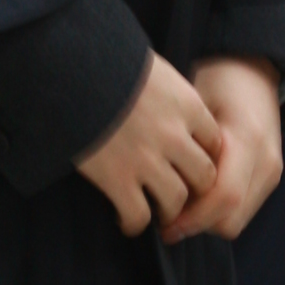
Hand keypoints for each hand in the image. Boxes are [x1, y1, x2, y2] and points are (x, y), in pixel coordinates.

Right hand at [77, 52, 221, 237]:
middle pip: (204, 176)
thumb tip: (164, 96)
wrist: (70, 68)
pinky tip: (126, 221)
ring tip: (158, 213)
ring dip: (169, 211)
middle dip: (194, 189)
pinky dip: (134, 223)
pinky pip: (138, 215)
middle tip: (182, 194)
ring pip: (176, 200)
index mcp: (187, 105)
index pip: (214, 142)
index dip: (204, 155)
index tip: (191, 163)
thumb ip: (166, 88)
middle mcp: (174, 135)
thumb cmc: (106, 61)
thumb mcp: (150, 66)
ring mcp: (147, 159)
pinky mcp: (117, 178)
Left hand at [162, 55, 283, 245]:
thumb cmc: (218, 83)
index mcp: (247, 138)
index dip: (192, 218)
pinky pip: (241, 212)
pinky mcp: (270, 179)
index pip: (224, 196)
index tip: (163, 224)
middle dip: (196, 224)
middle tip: (164, 214)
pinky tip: (197, 195)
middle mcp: (266, 161)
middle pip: (230, 219)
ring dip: (206, 221)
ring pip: (236, 222)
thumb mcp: (195, 104)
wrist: (254, 73)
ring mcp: (272, 172)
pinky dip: (217, 213)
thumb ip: (185, 145)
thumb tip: (158, 185)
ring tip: (180, 202)